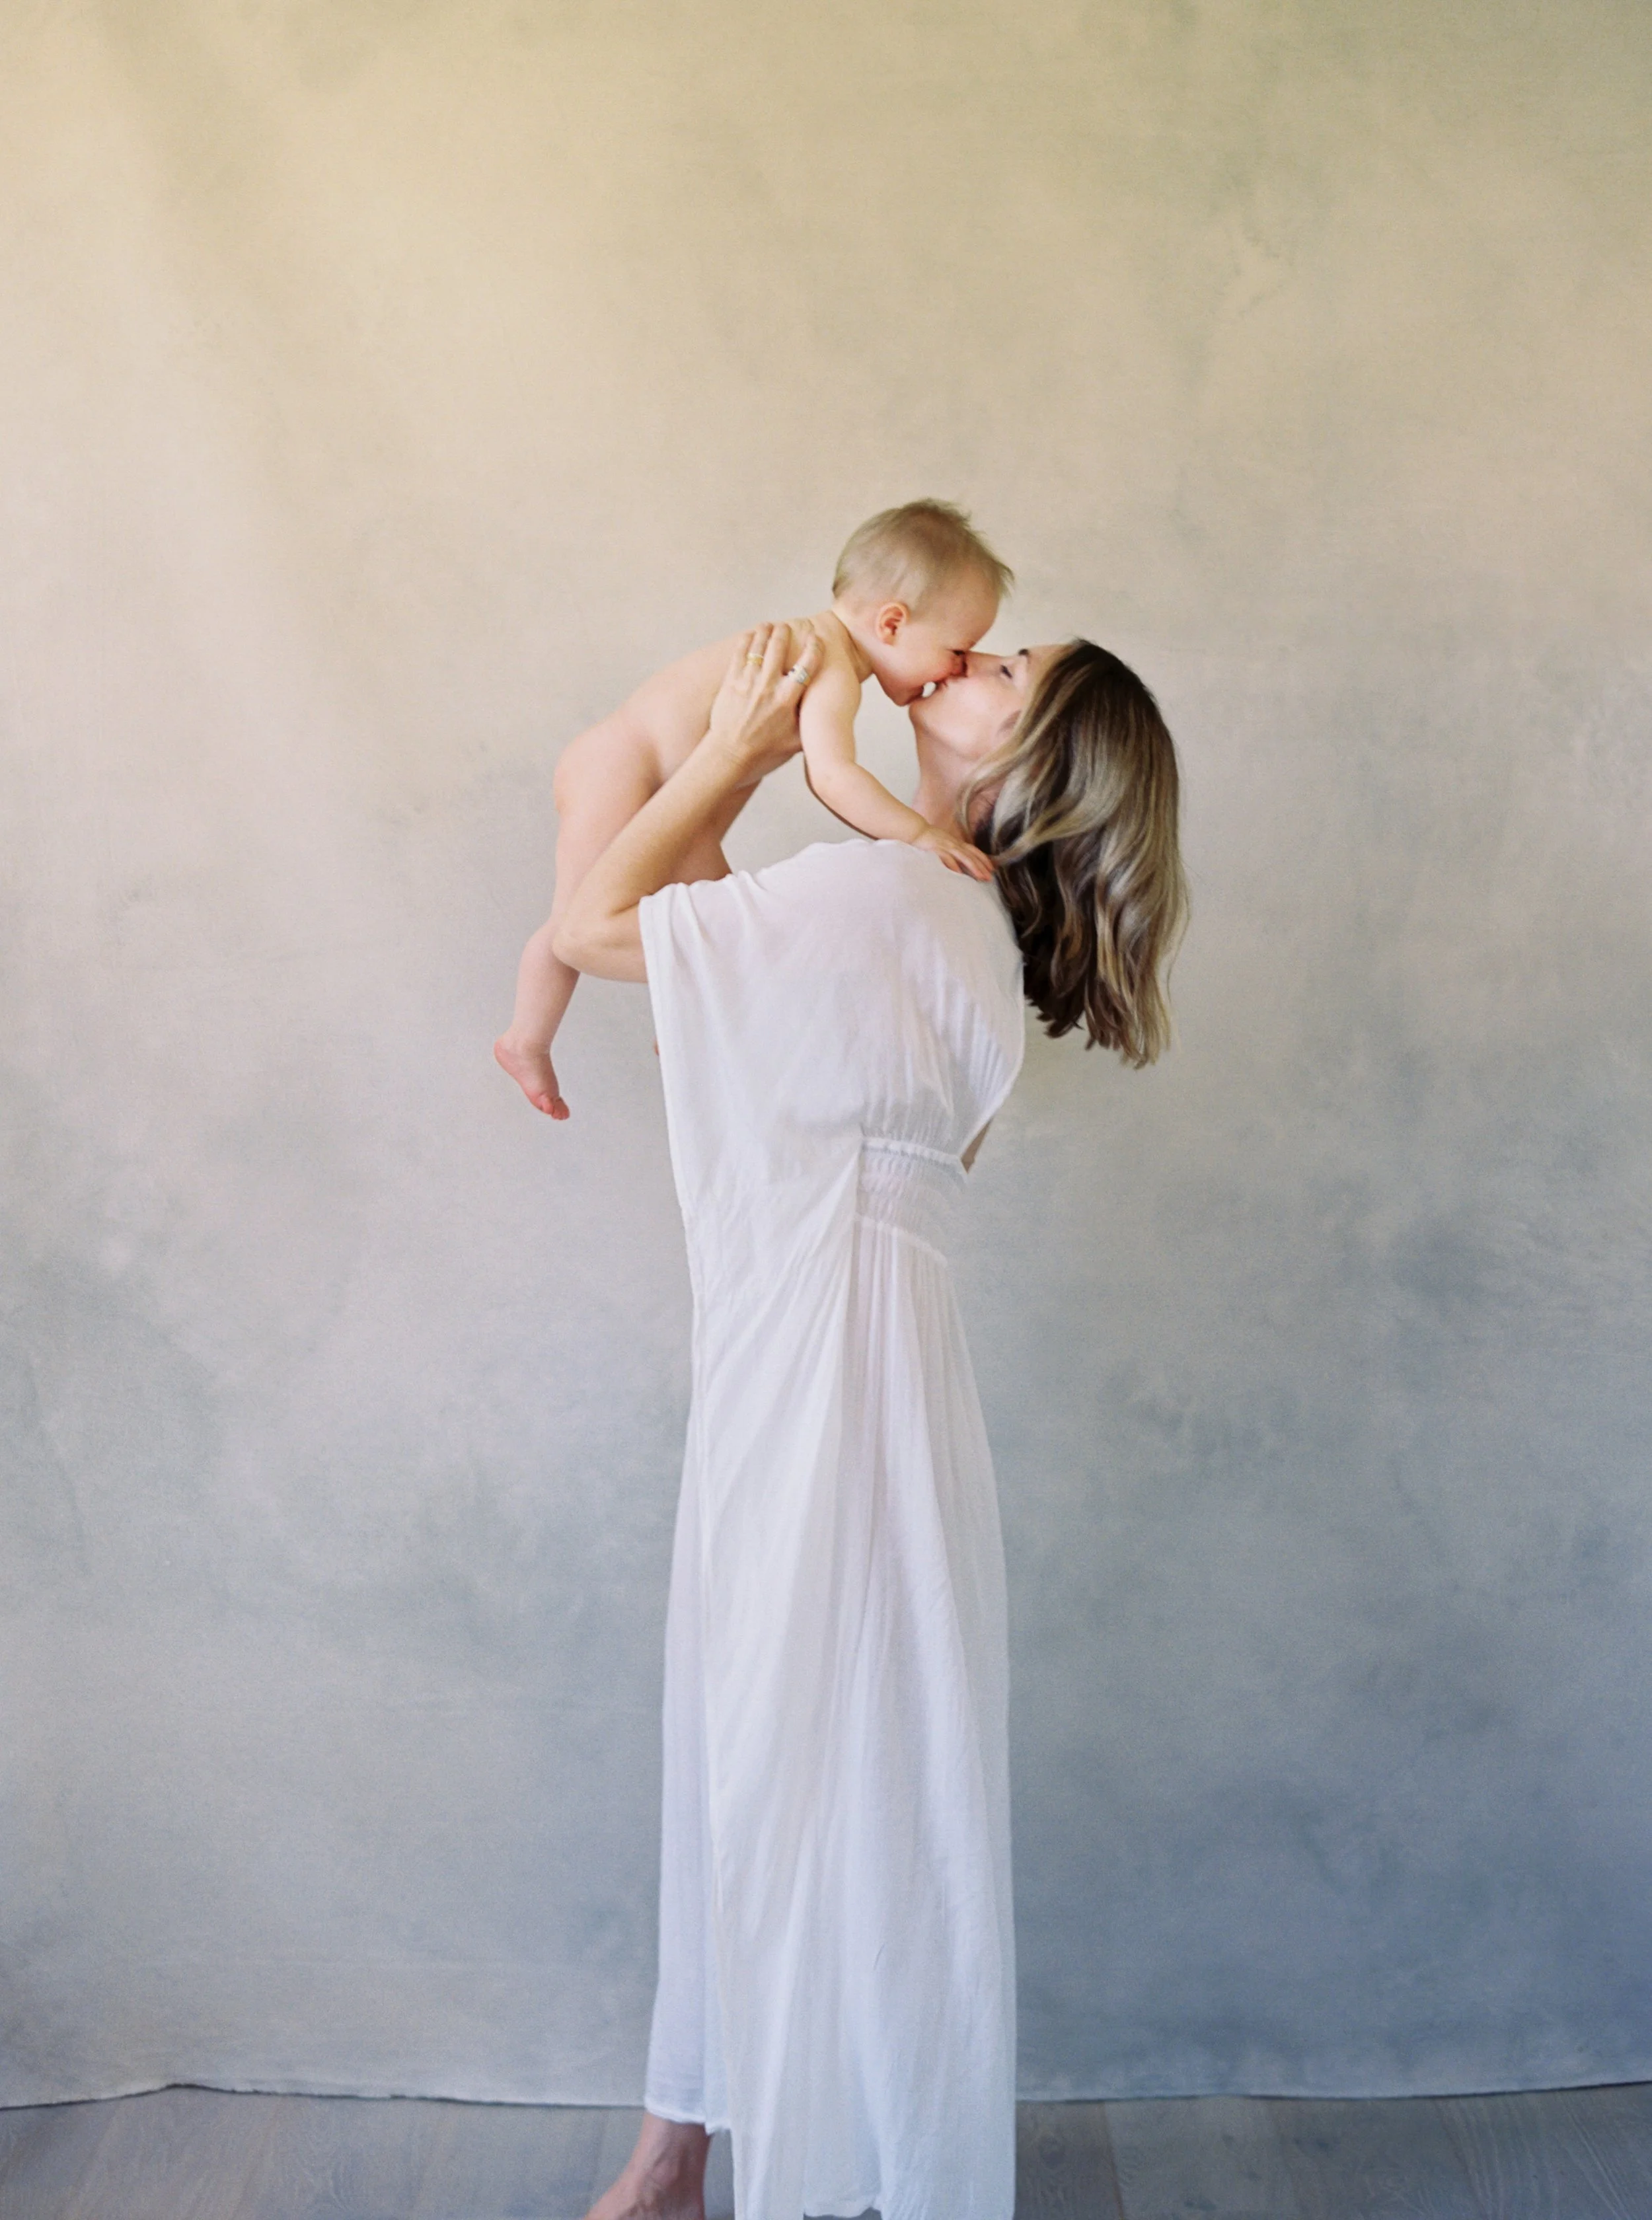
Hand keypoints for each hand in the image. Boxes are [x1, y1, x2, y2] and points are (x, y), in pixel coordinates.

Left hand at [704, 621, 820, 784]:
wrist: (730, 754)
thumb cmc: (764, 750)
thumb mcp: (795, 741)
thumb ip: (810, 725)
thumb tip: (826, 716)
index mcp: (787, 699)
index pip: (806, 665)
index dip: (814, 648)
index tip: (816, 639)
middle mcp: (768, 686)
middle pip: (779, 647)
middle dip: (784, 632)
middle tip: (787, 627)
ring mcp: (748, 681)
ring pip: (758, 646)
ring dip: (765, 632)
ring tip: (770, 626)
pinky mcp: (731, 681)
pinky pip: (740, 653)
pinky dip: (746, 640)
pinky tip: (751, 635)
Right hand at [912, 821, 995, 880]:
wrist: (915, 830)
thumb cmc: (928, 839)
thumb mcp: (944, 843)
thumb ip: (953, 851)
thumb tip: (960, 863)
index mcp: (956, 843)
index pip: (974, 850)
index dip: (984, 859)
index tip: (992, 868)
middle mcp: (954, 844)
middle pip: (972, 855)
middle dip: (982, 866)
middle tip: (989, 878)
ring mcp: (946, 846)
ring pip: (963, 857)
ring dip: (973, 867)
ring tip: (980, 877)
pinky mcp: (936, 850)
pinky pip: (947, 858)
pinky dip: (954, 866)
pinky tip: (959, 874)